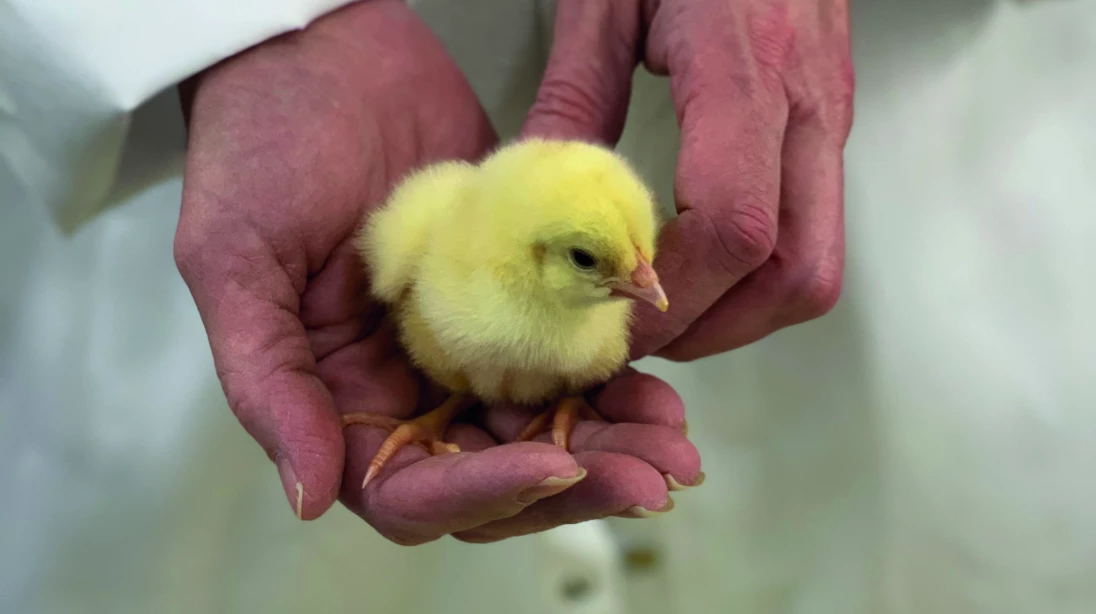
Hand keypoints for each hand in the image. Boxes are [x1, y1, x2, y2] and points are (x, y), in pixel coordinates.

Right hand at [175, 0, 699, 544]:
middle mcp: (407, 389)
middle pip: (497, 472)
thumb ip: (268, 381)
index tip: (552, 465)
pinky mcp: (516, 301)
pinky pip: (570, 361)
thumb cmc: (258, 145)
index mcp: (339, 398)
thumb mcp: (233, 259)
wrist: (326, 52)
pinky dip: (616, 383)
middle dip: (576, 482)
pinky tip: (662, 391)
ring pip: (546, 428)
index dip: (483, 492)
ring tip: (675, 447)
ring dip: (612, 444)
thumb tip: (311, 495)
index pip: (413, 488)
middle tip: (650, 478)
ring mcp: (466, 347)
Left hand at [523, 0, 853, 359]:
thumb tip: (537, 187)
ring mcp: (830, 118)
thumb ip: (575, 93)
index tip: (607, 321)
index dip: (673, 298)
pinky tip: (698, 267)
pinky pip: (813, 232)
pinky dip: (758, 278)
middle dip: (715, 330)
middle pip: (798, 273)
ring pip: (816, 266)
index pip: (735, 229)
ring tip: (663, 314)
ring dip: (741, 314)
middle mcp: (808, 106)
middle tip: (636, 337)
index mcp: (747, 69)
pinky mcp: (829, 122)